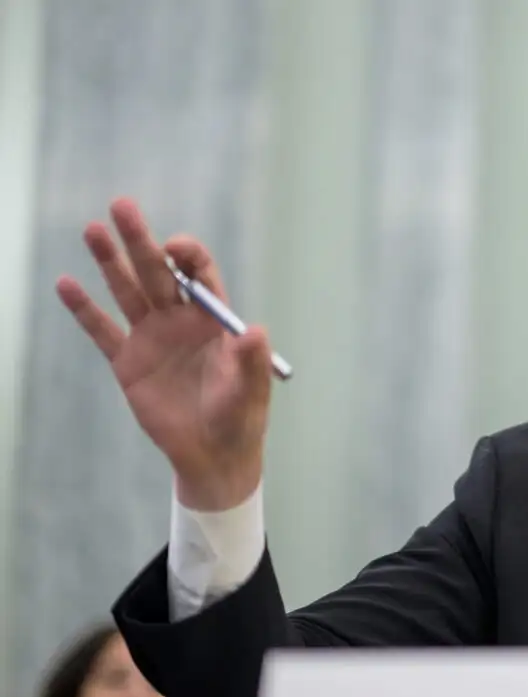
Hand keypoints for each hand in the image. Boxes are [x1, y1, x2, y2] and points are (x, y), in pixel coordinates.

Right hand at [57, 198, 273, 510]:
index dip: (187, 255)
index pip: (199, 273)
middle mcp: (181, 320)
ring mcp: (152, 338)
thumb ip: (251, 362)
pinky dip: (84, 310)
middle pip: (158, 272)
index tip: (174, 248)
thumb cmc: (241, 421)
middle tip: (122, 205)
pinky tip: (66, 284)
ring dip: (110, 262)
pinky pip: (102, 331)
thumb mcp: (251, 392)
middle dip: (141, 240)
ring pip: (128, 291)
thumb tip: (256, 331)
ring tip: (93, 229)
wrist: (213, 455)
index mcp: (214, 320)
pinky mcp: (128, 362)